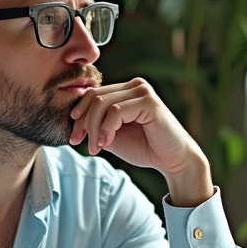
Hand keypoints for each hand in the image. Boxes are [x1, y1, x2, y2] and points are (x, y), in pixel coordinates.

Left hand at [68, 78, 211, 205]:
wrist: (172, 161)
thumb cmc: (144, 148)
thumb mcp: (111, 135)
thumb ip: (96, 124)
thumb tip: (73, 118)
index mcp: (126, 90)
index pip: (93, 94)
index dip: (79, 116)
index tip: (74, 138)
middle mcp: (134, 85)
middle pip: (94, 97)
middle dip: (83, 123)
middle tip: (81, 144)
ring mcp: (142, 91)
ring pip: (102, 103)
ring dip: (94, 128)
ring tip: (96, 147)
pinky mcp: (149, 102)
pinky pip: (116, 111)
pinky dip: (106, 128)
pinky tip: (106, 143)